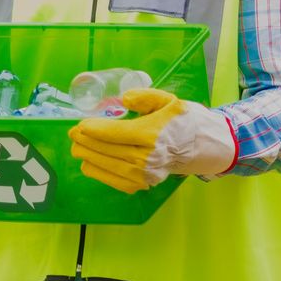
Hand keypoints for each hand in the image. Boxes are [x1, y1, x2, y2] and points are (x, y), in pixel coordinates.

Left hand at [68, 88, 237, 194]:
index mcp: (153, 134)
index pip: (116, 133)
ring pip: (110, 167)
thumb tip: (124, 98)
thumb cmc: (186, 120)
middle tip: (72, 134)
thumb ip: (144, 96)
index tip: (79, 125)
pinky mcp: (147, 184)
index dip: (94, 130)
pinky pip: (118, 181)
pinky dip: (101, 173)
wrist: (208, 148)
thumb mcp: (169, 100)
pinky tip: (90, 163)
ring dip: (90, 158)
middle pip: (109, 151)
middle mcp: (149, 157)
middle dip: (86, 143)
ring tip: (77, 147)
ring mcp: (148, 174)